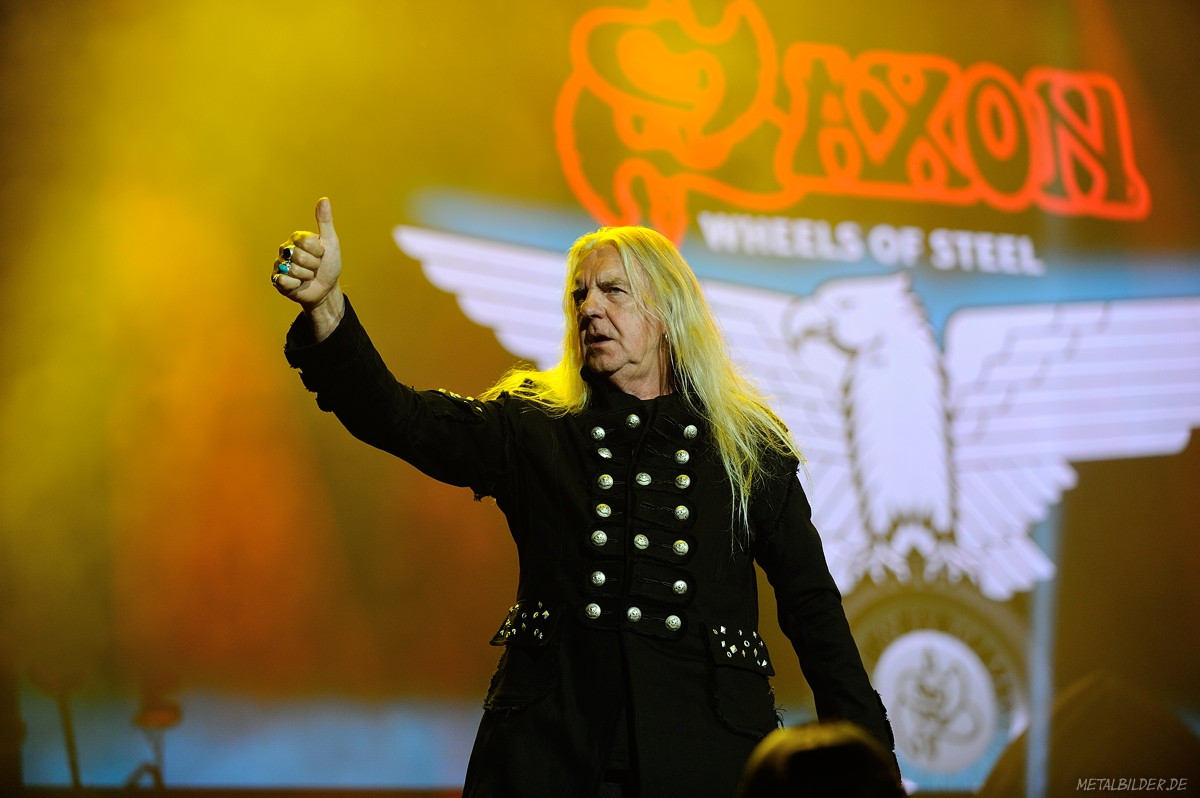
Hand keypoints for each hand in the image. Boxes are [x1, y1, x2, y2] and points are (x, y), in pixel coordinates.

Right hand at [271, 197, 344, 336]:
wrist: (326, 289)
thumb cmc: (329, 265)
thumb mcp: (331, 243)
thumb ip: (325, 222)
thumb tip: (324, 199)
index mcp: (297, 238)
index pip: (306, 241)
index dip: (318, 251)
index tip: (322, 254)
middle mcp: (286, 249)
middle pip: (299, 256)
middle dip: (313, 265)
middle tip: (315, 268)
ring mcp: (280, 264)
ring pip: (293, 270)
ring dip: (306, 276)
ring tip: (308, 276)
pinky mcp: (277, 280)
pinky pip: (284, 281)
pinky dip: (296, 285)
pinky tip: (298, 284)